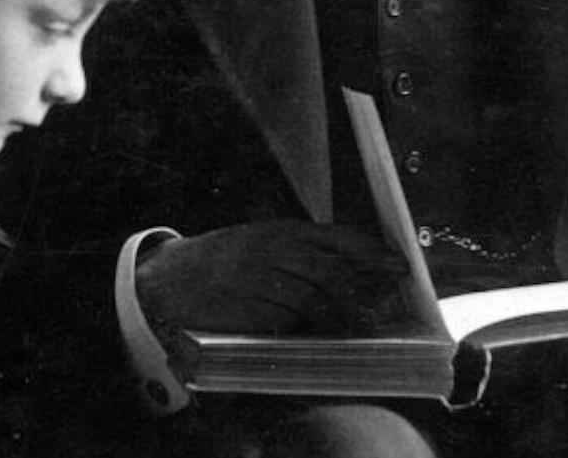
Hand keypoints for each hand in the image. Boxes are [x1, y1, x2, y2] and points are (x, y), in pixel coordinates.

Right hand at [135, 220, 404, 335]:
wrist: (170, 279)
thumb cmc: (224, 259)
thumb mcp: (262, 240)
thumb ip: (302, 248)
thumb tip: (353, 264)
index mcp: (278, 231)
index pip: (335, 237)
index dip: (370, 252)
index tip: (397, 264)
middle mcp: (270, 252)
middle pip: (329, 272)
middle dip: (363, 289)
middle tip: (387, 303)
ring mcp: (257, 283)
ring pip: (312, 301)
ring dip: (341, 316)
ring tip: (362, 326)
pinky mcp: (247, 313)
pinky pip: (286, 323)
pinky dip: (307, 330)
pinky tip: (323, 336)